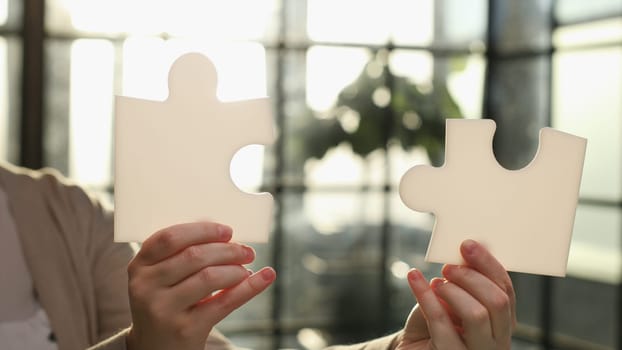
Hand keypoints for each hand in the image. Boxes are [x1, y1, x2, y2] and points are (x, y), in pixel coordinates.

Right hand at [125, 222, 275, 349]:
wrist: (158, 349)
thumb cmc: (167, 303)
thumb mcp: (162, 278)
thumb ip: (183, 253)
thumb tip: (223, 232)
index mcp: (139, 267)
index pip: (170, 238)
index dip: (202, 230)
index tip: (227, 231)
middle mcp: (146, 287)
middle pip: (194, 256)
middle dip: (227, 249)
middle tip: (246, 251)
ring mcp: (164, 310)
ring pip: (209, 277)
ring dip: (236, 269)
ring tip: (246, 268)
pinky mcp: (186, 329)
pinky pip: (225, 302)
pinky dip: (249, 287)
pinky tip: (264, 277)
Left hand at [396, 240, 515, 349]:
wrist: (415, 347)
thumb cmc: (436, 324)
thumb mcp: (454, 301)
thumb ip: (466, 282)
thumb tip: (469, 250)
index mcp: (502, 324)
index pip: (506, 292)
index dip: (488, 265)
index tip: (467, 245)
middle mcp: (496, 342)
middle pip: (498, 302)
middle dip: (472, 277)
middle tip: (448, 267)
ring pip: (476, 314)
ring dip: (453, 290)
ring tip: (436, 284)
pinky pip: (439, 321)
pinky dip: (424, 293)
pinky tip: (414, 277)